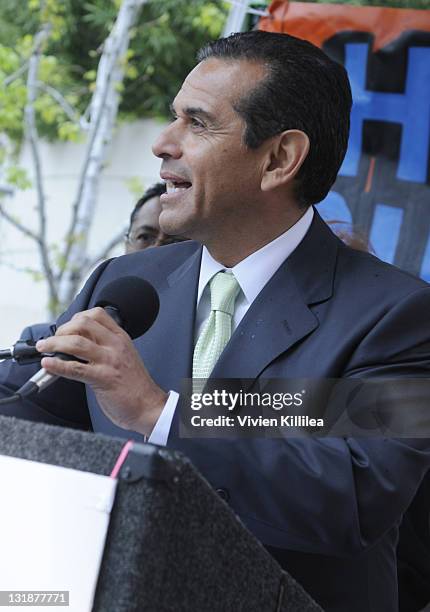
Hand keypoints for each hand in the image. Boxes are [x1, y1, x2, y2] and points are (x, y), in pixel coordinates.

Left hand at [36, 307, 167, 434]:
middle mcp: (115, 345)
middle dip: (62, 330)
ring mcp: (110, 361)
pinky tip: (48, 365)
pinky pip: (75, 368)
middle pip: (83, 323)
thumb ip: (103, 347)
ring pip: (76, 343)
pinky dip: (57, 366)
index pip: (96, 314)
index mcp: (120, 338)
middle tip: (53, 341)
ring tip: (44, 348)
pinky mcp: (104, 379)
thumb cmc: (134, 385)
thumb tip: (75, 345)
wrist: (148, 406)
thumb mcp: (123, 357)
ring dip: (54, 344)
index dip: (76, 318)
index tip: (66, 328)